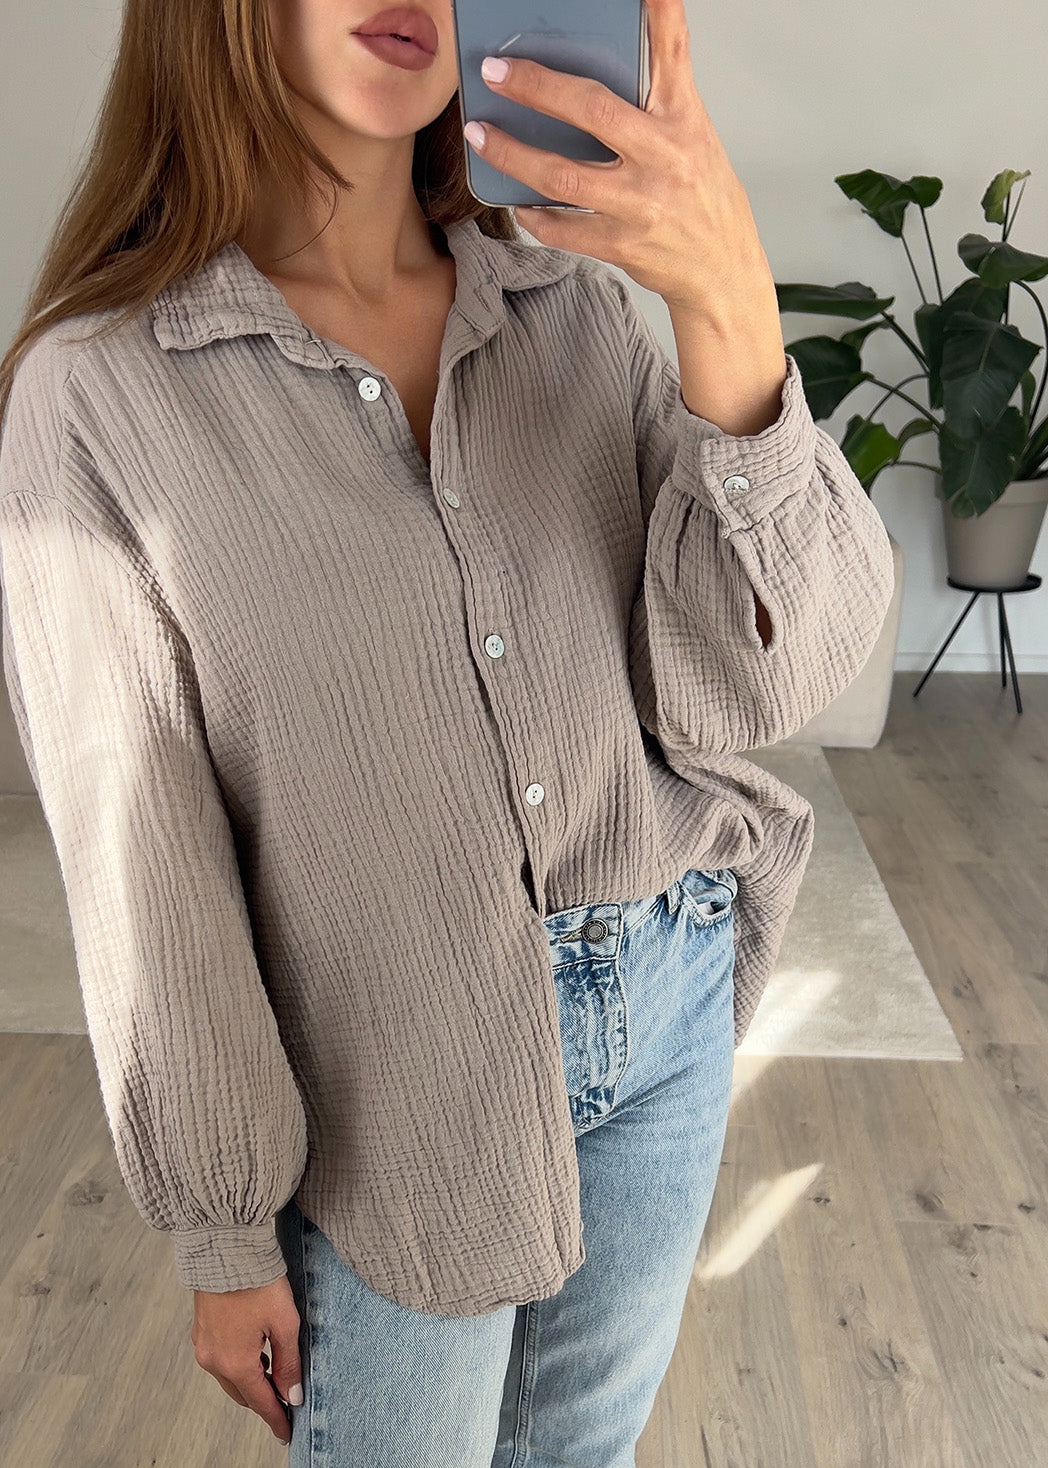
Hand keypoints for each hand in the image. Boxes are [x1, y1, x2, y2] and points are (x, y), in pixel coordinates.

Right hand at [191, 1276, 302, 1445]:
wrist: (226, 1248)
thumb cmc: (258, 1282)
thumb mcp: (285, 1323)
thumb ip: (289, 1362)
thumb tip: (291, 1395)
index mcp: (236, 1363)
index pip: (261, 1402)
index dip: (276, 1419)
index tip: (286, 1432)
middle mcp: (214, 1360)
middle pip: (243, 1393)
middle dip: (263, 1398)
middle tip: (284, 1399)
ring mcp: (203, 1345)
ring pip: (229, 1377)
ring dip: (250, 1379)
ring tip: (274, 1370)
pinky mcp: (200, 1329)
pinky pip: (219, 1359)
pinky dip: (237, 1363)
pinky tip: (254, 1350)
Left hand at [463, 0, 776, 324]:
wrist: (722, 269)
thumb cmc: (703, 199)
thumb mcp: (693, 138)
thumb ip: (655, 101)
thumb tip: (601, 72)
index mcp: (683, 121)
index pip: (672, 55)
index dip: (659, 13)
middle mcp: (664, 158)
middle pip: (592, 111)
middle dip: (537, 88)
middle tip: (496, 72)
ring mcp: (641, 205)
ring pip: (563, 176)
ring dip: (512, 154)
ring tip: (481, 135)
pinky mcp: (623, 245)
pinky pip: (565, 229)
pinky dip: (537, 217)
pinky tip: (521, 203)